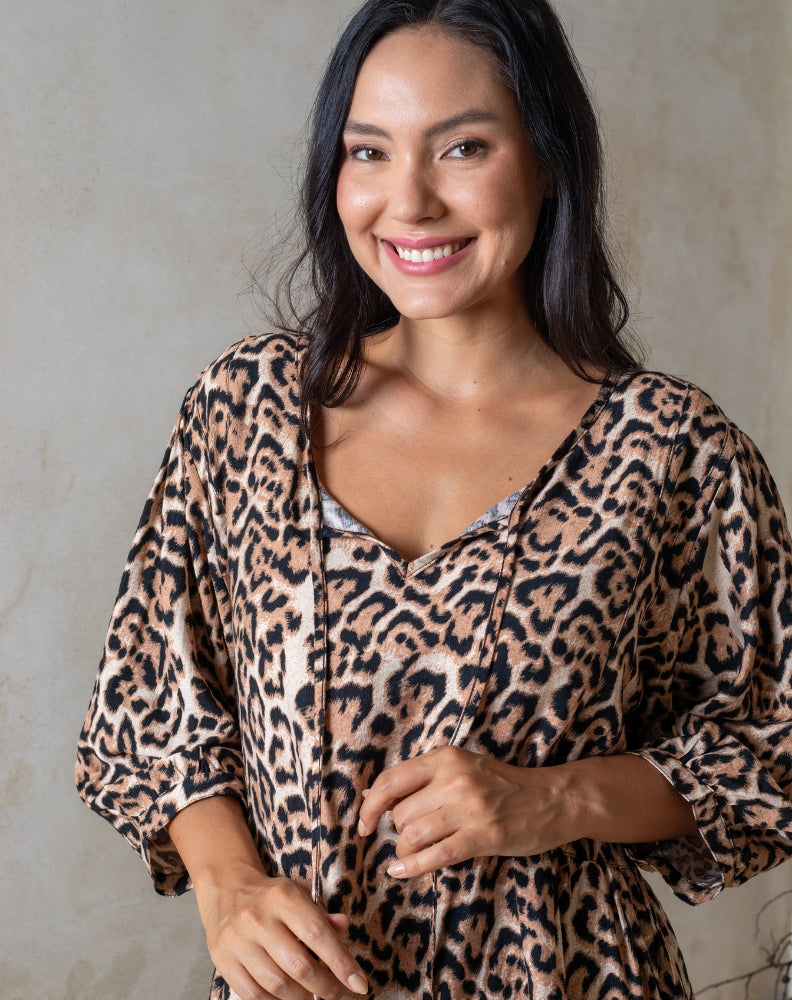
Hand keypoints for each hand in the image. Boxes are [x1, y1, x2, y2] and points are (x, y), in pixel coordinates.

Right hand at [194, 864, 368, 999]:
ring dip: (303, 998)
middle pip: (299, 965)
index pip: (317, 934)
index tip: (359, 984)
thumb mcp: (298, 895)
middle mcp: (258, 918)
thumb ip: (321, 915)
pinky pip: (254, 995)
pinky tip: (289, 998)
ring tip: (315, 996)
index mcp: (282, 897)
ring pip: (277, 985)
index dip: (341, 962)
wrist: (226, 891)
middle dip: (326, 987)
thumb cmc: (271, 897)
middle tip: (341, 995)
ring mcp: (237, 941)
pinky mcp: (223, 961)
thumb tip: (344, 927)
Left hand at [357, 746, 572, 878]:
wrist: (551, 799)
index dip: (371, 805)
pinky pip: (436, 855)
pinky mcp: (483, 836)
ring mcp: (470, 808)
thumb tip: (371, 794)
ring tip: (411, 853)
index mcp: (446, 758)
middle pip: (400, 813)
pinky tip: (401, 871)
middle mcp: (455, 779)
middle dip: (397, 831)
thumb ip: (422, 779)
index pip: (392, 780)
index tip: (364, 823)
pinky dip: (412, 867)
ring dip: (405, 850)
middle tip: (408, 836)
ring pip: (413, 834)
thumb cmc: (502, 784)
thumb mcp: (462, 767)